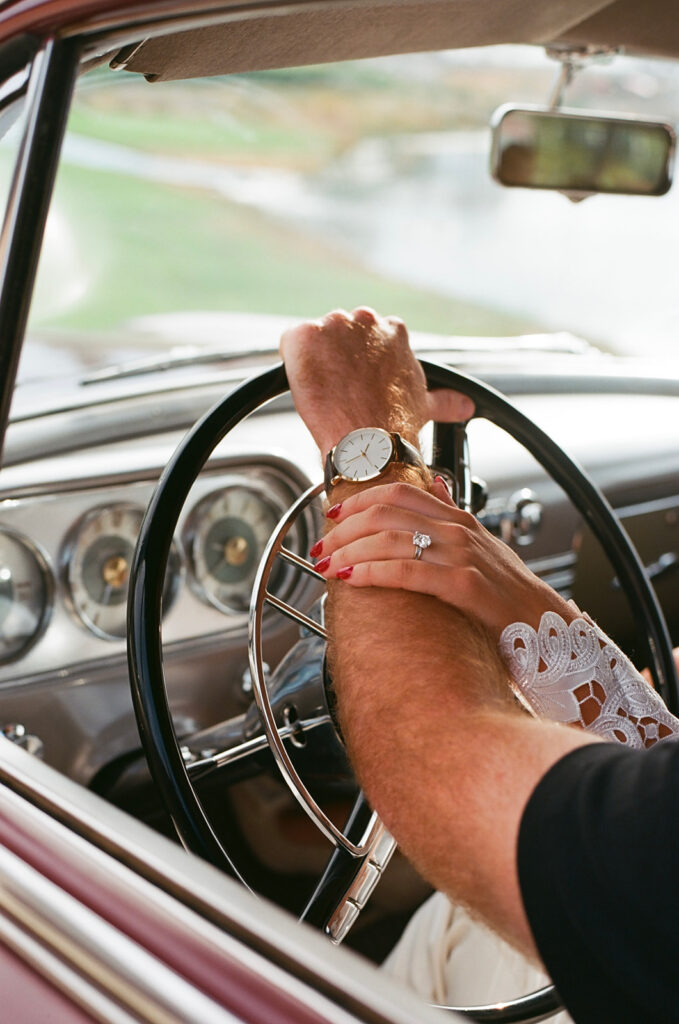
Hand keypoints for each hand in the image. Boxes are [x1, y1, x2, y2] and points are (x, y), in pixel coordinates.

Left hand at [280, 307, 473, 455]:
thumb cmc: (395, 425)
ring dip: (316, 362)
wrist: (368, 442)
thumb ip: (444, 399)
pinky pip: (291, 343)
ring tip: (325, 392)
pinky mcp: (304, 336)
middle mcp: (365, 320)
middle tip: (341, 390)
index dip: (358, 362)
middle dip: (337, 358)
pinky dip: (293, 363)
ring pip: (315, 340)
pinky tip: (306, 385)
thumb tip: (464, 405)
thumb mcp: (424, 405)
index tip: (358, 382)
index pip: (367, 338)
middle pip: (340, 334)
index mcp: (393, 331)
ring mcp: (333, 326)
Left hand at [310, 477, 575, 638]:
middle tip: (320, 546)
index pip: (400, 492)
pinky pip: (408, 571)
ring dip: (350, 550)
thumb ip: (454, 515)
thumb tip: (437, 484)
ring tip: (326, 565)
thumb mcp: (483, 547)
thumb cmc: (511, 597)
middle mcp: (459, 531)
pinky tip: (351, 578)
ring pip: (392, 539)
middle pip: (387, 512)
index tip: (332, 513)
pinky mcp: (464, 586)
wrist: (549, 630)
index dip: (359, 499)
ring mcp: (463, 556)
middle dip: (345, 528)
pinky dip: (373, 572)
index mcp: (459, 520)